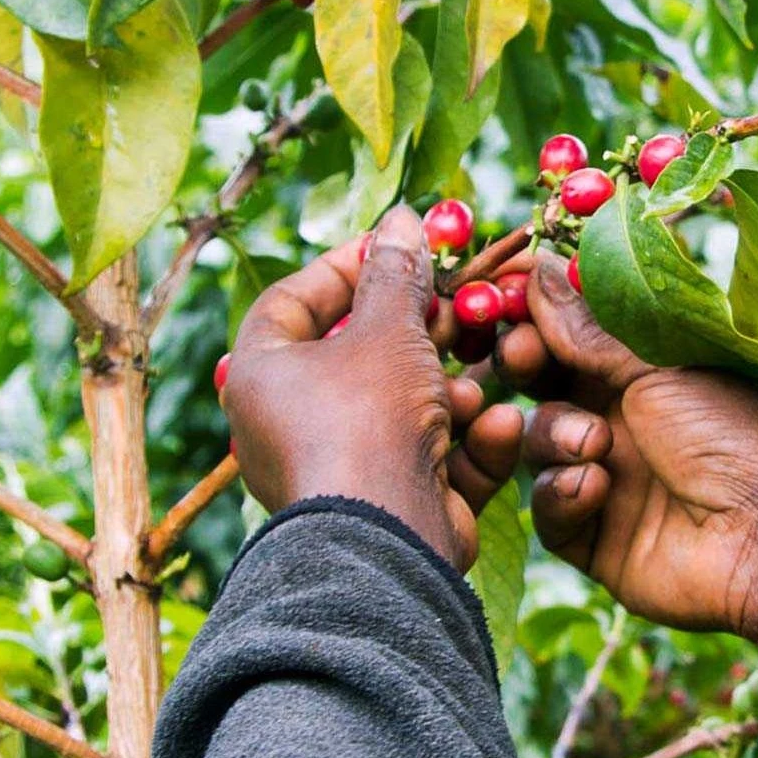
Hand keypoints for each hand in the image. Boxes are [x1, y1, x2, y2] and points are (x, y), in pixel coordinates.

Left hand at [224, 206, 522, 568]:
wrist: (384, 538)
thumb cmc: (367, 419)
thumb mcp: (388, 330)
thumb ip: (398, 274)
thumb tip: (402, 219)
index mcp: (262, 376)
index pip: (291, 302)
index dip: (344, 266)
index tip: (394, 246)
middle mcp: (289, 425)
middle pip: (358, 357)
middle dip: (418, 332)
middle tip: (457, 306)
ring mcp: (342, 470)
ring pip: (405, 411)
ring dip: (451, 392)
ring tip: (477, 379)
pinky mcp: (390, 507)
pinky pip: (432, 460)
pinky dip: (467, 443)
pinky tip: (496, 427)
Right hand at [496, 255, 757, 635]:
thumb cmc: (737, 432)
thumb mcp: (660, 364)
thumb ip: (589, 327)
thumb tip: (539, 269)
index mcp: (653, 368)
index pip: (577, 331)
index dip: (538, 313)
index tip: (504, 292)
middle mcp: (629, 419)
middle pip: (546, 384)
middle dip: (526, 367)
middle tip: (521, 355)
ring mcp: (612, 478)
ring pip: (539, 445)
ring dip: (555, 436)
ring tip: (594, 445)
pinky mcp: (597, 538)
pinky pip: (550, 509)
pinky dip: (563, 495)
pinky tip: (595, 488)